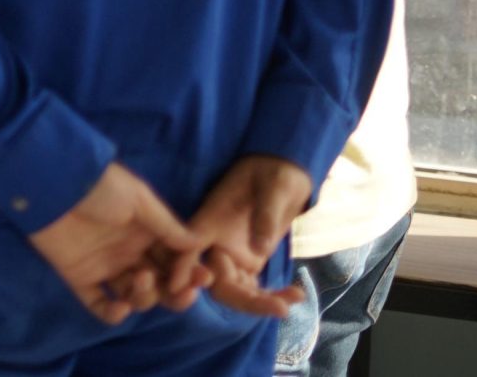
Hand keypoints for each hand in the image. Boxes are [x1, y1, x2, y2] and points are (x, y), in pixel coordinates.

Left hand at [27, 162, 205, 324]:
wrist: (53, 186)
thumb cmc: (100, 186)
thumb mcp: (139, 200)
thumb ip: (167, 226)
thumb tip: (198, 244)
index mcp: (147, 232)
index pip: (176, 260)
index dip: (189, 271)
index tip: (197, 277)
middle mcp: (130, 252)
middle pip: (161, 283)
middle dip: (177, 292)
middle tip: (182, 292)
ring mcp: (106, 266)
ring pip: (137, 296)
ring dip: (146, 296)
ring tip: (141, 278)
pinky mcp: (81, 278)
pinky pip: (100, 305)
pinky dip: (112, 314)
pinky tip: (121, 307)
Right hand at [184, 154, 312, 318]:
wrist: (288, 170)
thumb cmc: (276, 170)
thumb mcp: (274, 186)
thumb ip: (265, 215)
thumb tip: (259, 250)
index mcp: (212, 218)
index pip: (189, 246)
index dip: (182, 267)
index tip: (180, 287)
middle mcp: (217, 241)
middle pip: (215, 280)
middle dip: (243, 300)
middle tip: (279, 307)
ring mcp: (234, 253)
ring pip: (235, 291)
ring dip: (261, 303)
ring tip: (293, 300)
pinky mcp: (250, 260)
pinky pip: (253, 288)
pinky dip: (272, 297)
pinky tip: (296, 294)